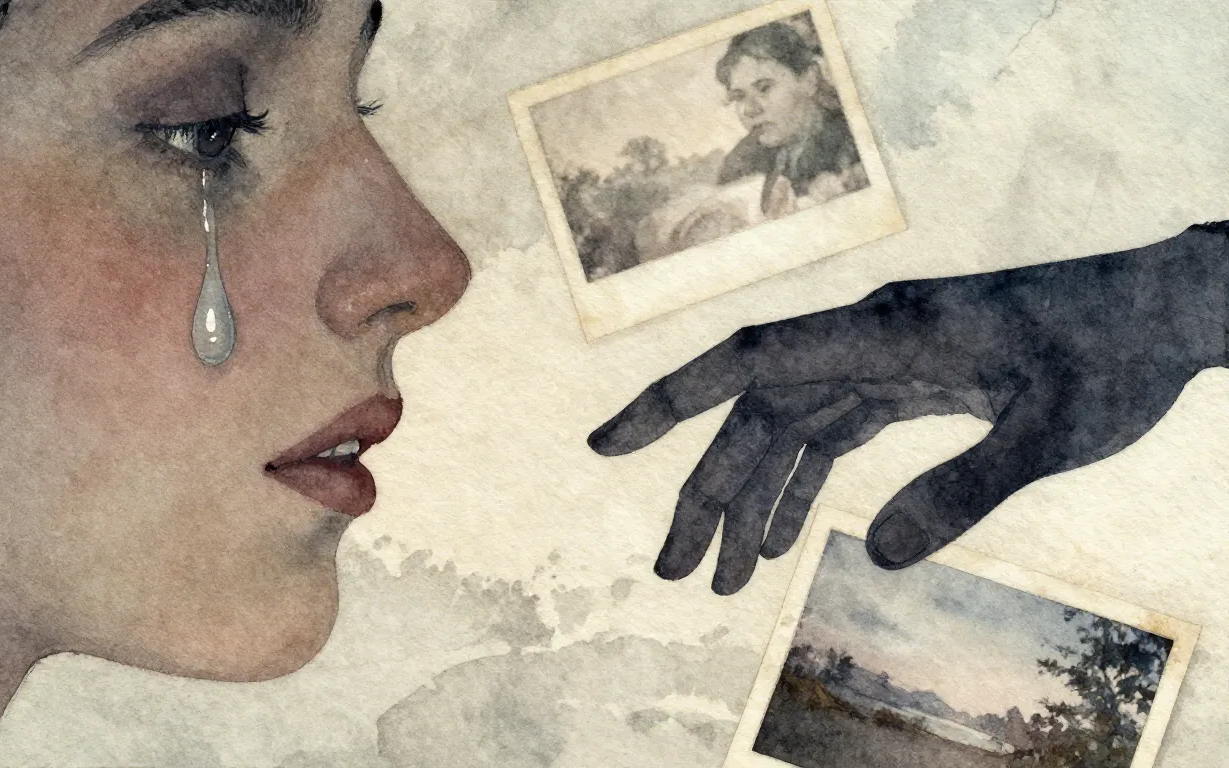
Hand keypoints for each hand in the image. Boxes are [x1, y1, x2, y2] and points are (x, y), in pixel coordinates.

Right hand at [589, 223, 1228, 594]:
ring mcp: (880, 359)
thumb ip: (968, 489)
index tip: (606, 444)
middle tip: (677, 575)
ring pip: (786, 431)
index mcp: (885, 333)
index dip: (671, 401)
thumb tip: (878, 558)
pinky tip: (785, 541)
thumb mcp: (1056, 431)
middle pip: (756, 417)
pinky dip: (802, 487)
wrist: (1158, 315)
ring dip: (753, 502)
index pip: (751, 361)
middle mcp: (865, 339)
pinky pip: (830, 435)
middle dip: (709, 495)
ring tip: (725, 581)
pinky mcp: (904, 379)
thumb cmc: (1114, 357)